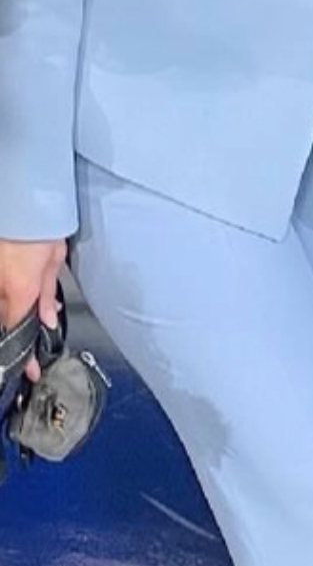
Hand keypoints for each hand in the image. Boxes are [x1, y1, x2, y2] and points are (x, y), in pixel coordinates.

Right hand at [0, 237, 66, 381]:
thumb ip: (47, 293)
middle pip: (5, 320)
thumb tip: (46, 319)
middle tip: (27, 345)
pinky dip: (6, 297)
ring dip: (10, 313)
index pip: (19, 329)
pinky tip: (15, 295)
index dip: (24, 352)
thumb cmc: (42, 223)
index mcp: (21, 288)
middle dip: (16, 332)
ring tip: (25, 314)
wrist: (25, 197)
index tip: (28, 368)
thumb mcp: (54, 258)